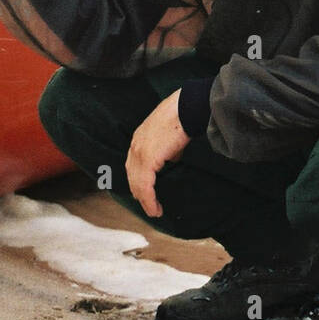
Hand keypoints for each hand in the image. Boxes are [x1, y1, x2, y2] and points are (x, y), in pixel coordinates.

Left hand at [126, 89, 189, 218]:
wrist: (186, 108)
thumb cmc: (182, 116)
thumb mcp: (170, 135)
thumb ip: (167, 148)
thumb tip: (172, 158)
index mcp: (139, 138)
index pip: (133, 164)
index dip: (138, 180)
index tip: (144, 192)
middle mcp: (135, 146)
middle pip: (132, 176)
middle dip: (139, 193)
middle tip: (148, 205)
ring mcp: (139, 153)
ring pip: (137, 184)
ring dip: (145, 200)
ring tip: (153, 211)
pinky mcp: (148, 160)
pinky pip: (145, 186)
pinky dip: (149, 200)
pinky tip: (155, 208)